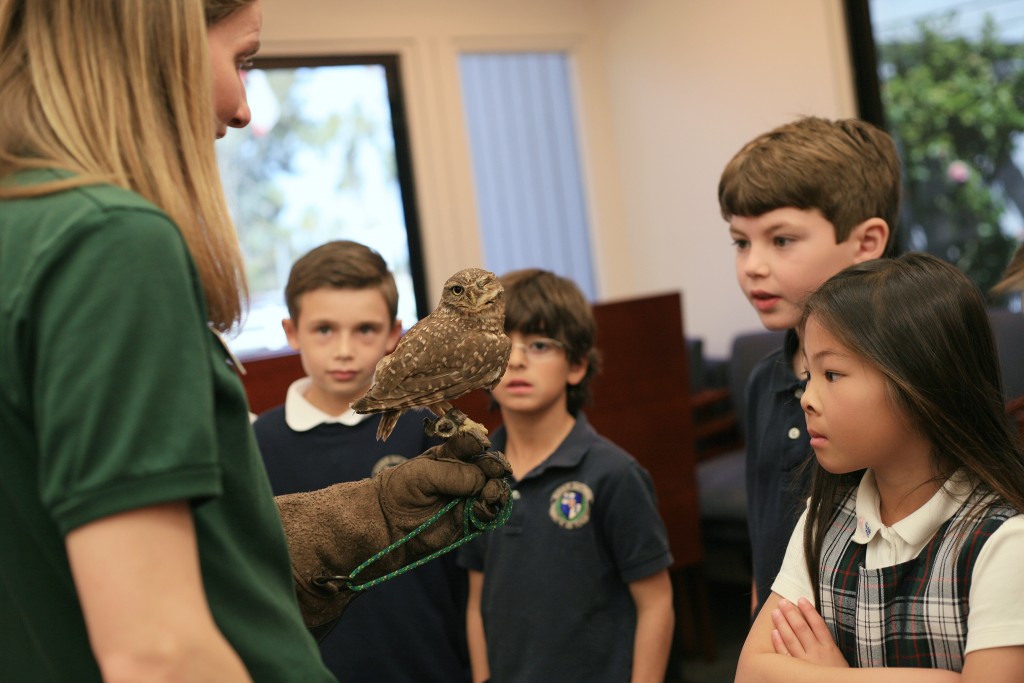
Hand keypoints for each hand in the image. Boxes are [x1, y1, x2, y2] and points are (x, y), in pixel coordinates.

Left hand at [276, 426, 511, 628]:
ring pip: (494, 488)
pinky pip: (489, 512)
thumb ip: (453, 474)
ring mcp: (469, 497)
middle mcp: (463, 474)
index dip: (478, 442)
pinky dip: (491, 507)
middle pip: (488, 465)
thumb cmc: (400, 491)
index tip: (481, 444)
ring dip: (497, 487)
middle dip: (495, 465)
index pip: (471, 444)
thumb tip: (484, 481)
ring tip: (490, 491)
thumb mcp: (423, 474)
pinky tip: (486, 504)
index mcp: (451, 455)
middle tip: (496, 469)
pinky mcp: (470, 519)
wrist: (388, 523)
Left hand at [769, 598, 847, 667]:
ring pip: (791, 639)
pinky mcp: (797, 671)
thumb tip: (814, 621)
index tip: (801, 598)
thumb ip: (826, 641)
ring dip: (782, 624)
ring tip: (775, 612)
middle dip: (791, 613)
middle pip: (802, 628)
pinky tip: (773, 632)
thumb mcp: (837, 656)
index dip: (809, 610)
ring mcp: (806, 662)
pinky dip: (779, 643)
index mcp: (829, 647)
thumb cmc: (836, 673)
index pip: (818, 624)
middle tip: (782, 602)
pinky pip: (785, 655)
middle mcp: (817, 653)